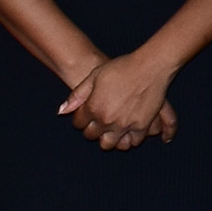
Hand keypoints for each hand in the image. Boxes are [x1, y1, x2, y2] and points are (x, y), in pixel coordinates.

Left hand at [62, 50, 178, 149]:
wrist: (150, 66)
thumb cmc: (122, 67)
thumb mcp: (94, 76)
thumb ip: (77, 95)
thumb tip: (61, 112)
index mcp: (93, 107)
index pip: (79, 123)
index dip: (81, 119)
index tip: (86, 115)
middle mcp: (107, 119)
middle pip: (92, 136)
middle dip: (92, 130)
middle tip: (98, 122)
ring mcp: (124, 125)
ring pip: (110, 144)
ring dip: (109, 138)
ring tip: (112, 130)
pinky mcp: (142, 126)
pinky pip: (132, 141)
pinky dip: (129, 139)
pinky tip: (128, 133)